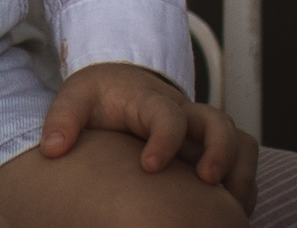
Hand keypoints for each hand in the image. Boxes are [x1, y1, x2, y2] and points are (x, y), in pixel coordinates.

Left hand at [41, 62, 257, 211]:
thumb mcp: (75, 97)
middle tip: (208, 183)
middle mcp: (184, 114)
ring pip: (239, 140)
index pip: (168, 114)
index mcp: (150, 101)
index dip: (166, 139)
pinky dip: (245, 183)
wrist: (119, 83)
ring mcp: (201, 132)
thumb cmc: (99, 95)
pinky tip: (232, 212)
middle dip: (219, 152)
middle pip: (219, 123)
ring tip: (230, 205)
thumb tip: (52, 148)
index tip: (150, 167)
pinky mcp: (209, 148)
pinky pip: (243, 159)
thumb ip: (63, 119)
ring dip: (240, 171)